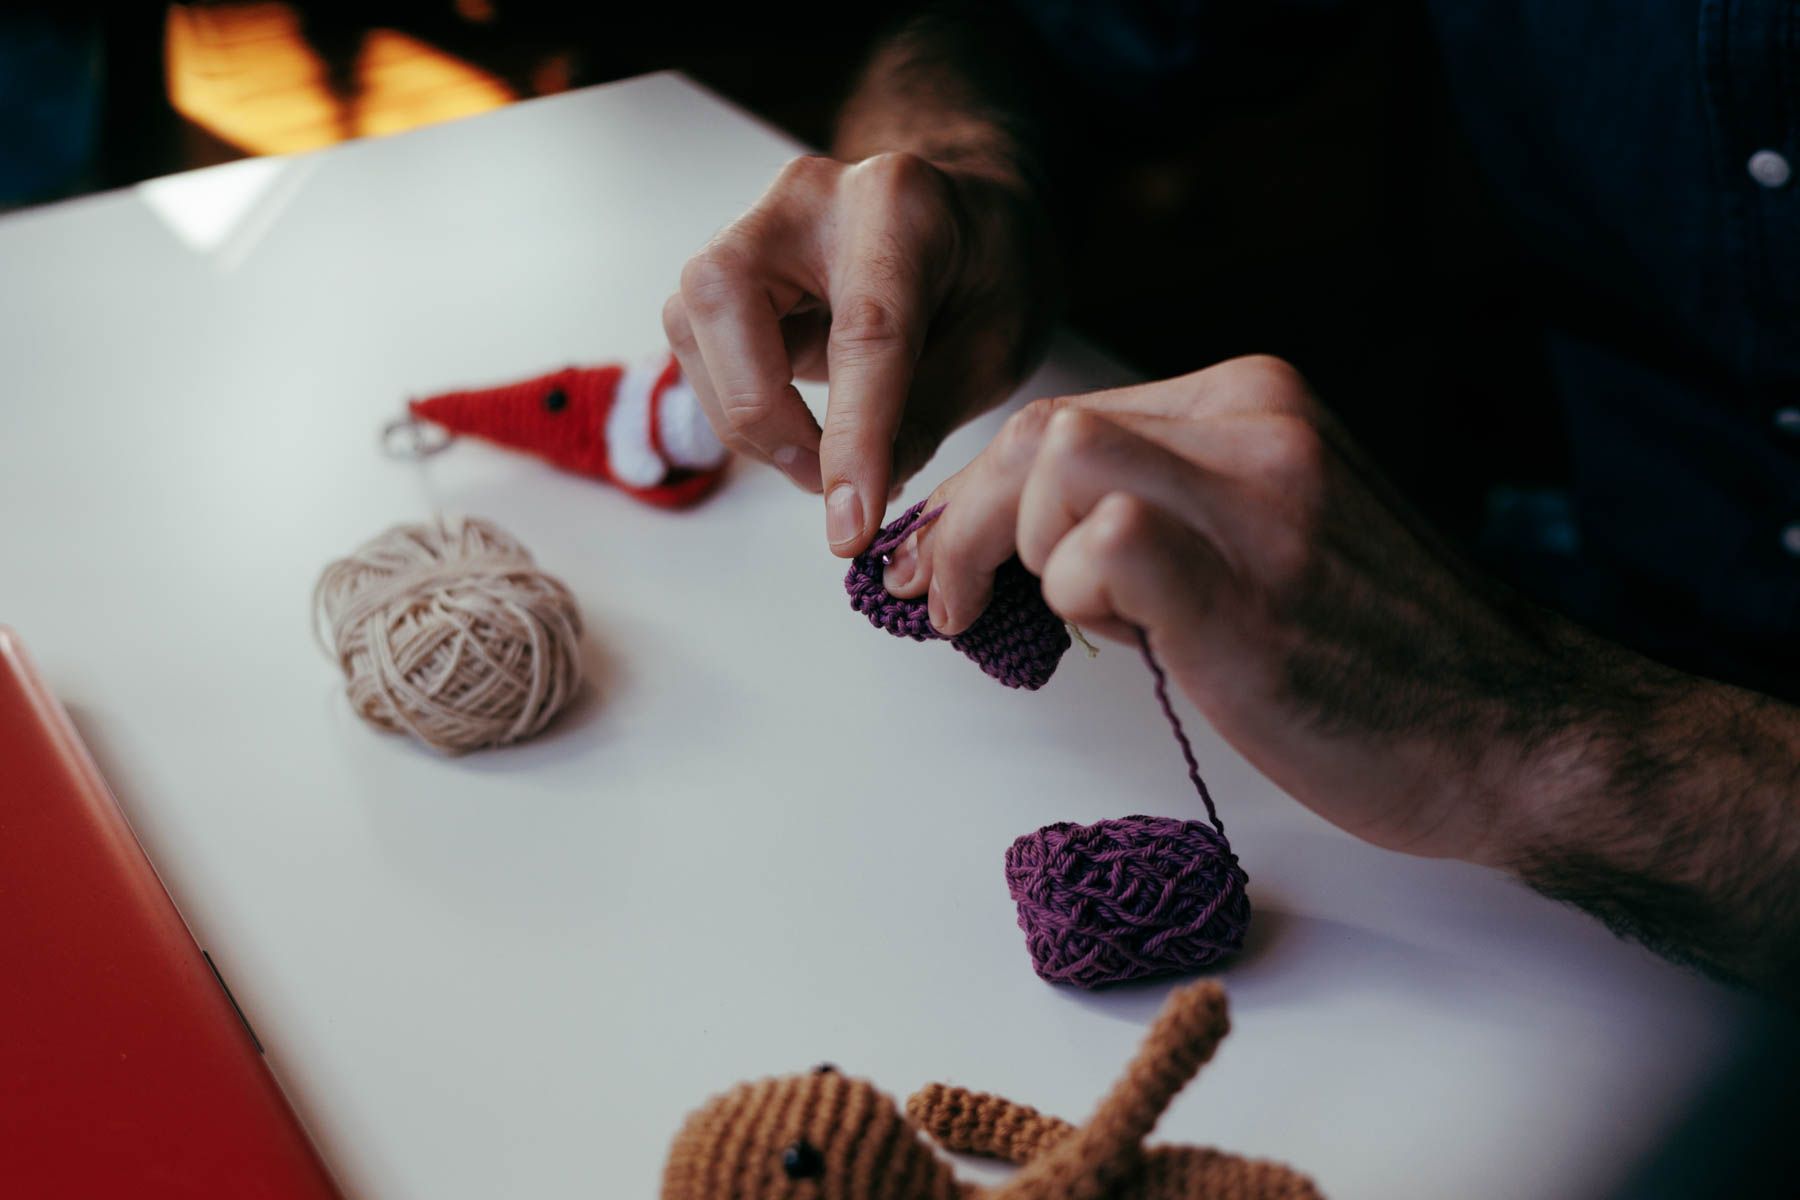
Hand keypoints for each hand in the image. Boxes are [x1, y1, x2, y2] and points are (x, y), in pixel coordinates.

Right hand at [663, 152, 1052, 554]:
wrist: (972, 223)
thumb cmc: (990, 278)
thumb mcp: (993, 352)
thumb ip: (921, 421)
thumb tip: (851, 500)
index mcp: (899, 204)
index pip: (863, 331)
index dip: (852, 439)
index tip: (852, 526)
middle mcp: (810, 197)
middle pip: (728, 299)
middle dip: (761, 413)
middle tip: (821, 481)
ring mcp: (756, 223)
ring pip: (692, 322)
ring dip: (744, 416)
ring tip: (815, 459)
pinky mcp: (728, 264)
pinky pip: (697, 340)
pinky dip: (737, 401)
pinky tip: (793, 427)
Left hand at [883, 355, 1583, 863]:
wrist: (1518, 733)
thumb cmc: (1384, 654)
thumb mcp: (1275, 532)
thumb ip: (1170, 504)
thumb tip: (1032, 536)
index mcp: (1255, 403)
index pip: (1070, 414)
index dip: (982, 490)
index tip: (948, 556)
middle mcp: (1258, 426)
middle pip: (1042, 428)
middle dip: (963, 520)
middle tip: (947, 599)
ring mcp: (1260, 501)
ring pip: (1056, 461)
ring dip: (1024, 553)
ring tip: (1078, 621)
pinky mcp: (1252, 590)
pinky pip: (1105, 542)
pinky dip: (1076, 590)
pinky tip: (1123, 636)